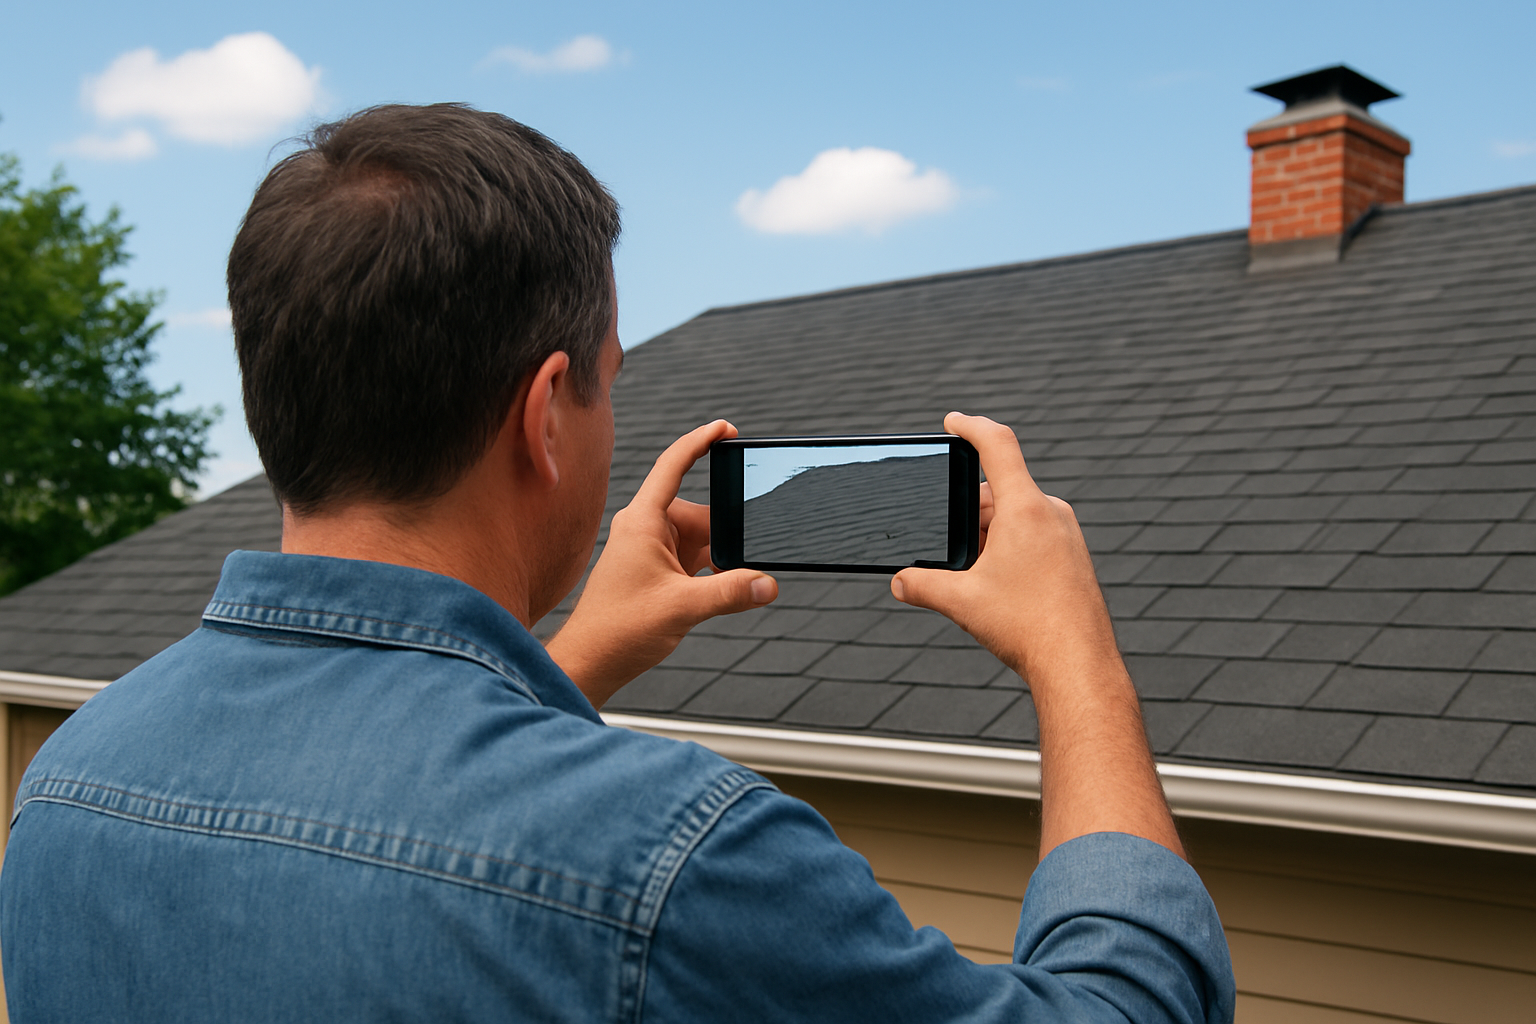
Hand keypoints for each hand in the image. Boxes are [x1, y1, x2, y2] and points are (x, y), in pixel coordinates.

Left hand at [546, 420, 777, 708]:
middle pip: (703, 514)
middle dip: (728, 534)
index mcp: (644, 521)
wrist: (591, 662)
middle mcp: (648, 529)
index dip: (700, 442)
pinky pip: (698, 561)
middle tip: (748, 558)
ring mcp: (653, 551)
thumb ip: (729, 593)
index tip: (726, 429)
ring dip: (721, 561)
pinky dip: (715, 574)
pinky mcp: (660, 573)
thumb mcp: (681, 608)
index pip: (673, 466)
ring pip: (704, 542)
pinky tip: (726, 593)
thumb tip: (768, 584)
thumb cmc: (617, 630)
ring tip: (727, 587)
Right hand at [894, 412, 1181, 859]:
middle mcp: (1051, 514)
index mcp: (1025, 509)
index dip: (970, 426)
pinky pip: (1036, 536)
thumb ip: (921, 585)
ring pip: (1017, 517)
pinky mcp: (1075, 558)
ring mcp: (1067, 535)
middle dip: (970, 515)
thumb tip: (900, 581)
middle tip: (954, 554)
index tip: (953, 422)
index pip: (997, 445)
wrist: (1078, 665)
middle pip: (999, 492)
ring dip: (990, 536)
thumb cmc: (1030, 629)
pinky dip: (1011, 550)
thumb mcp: (961, 602)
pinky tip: (1003, 589)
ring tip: (980, 581)